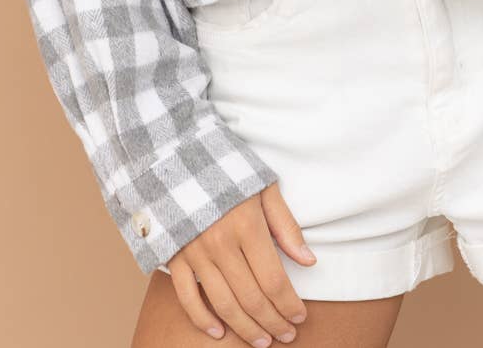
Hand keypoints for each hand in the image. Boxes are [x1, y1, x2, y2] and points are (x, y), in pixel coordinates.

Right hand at [165, 182, 315, 343]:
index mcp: (246, 225)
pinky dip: (203, 319)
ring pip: (224, 304)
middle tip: (287, 336)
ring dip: (246, 329)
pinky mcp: (174, 256)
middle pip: (252, 298)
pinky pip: (188, 297)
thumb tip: (309, 261)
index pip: (274, 280)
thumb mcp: (262, 187)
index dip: (290, 305)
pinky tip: (220, 332)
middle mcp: (221, 244)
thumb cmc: (226, 168)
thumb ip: (286, 225)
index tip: (301, 318)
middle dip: (273, 322)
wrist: (176, 154)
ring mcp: (195, 252)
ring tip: (263, 341)